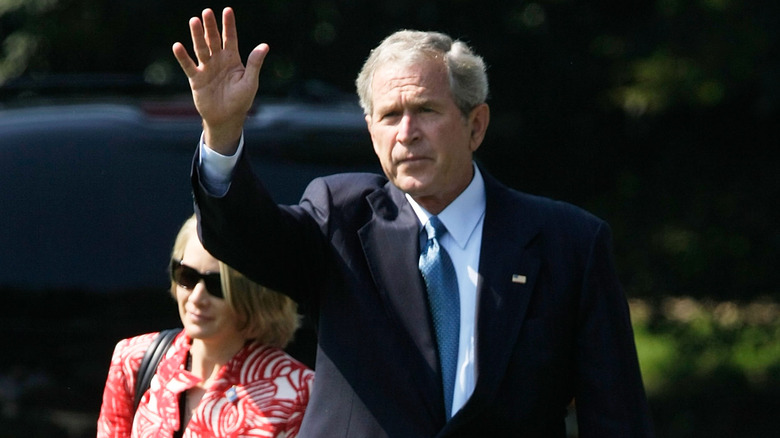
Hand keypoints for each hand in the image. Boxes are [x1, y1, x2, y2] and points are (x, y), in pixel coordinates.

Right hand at [172, 7, 267, 153]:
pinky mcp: (196, 79)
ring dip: (197, 36)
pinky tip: (177, 46)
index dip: (229, 25)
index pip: (230, 38)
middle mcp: (218, 60)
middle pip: (214, 40)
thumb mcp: (250, 81)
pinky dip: (183, 57)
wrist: (227, 119)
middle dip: (210, 26)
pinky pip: (188, 66)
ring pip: (201, 48)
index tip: (227, 10)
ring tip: (194, 21)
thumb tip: (265, 45)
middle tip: (207, 12)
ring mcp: (206, 68)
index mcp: (232, 59)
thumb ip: (254, 63)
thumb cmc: (241, 100)